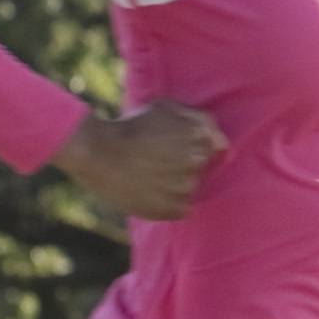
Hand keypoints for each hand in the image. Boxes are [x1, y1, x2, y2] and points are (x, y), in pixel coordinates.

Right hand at [60, 99, 226, 221]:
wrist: (96, 152)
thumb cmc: (131, 127)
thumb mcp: (164, 108)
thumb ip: (198, 119)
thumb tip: (221, 141)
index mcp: (198, 136)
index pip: (215, 146)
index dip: (191, 145)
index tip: (172, 146)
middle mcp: (195, 161)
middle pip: (201, 167)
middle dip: (184, 163)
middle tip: (157, 160)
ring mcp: (184, 187)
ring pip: (191, 188)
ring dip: (177, 184)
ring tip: (150, 175)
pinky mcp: (171, 209)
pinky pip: (183, 209)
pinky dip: (170, 203)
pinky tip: (151, 192)